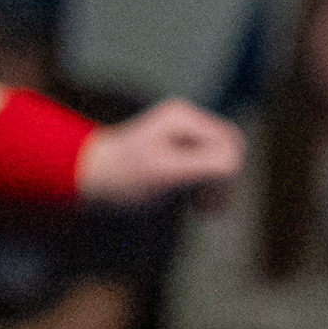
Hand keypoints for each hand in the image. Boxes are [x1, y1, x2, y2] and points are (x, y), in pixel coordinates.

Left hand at [74, 97, 242, 203]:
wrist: (92, 177)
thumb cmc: (124, 176)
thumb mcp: (166, 172)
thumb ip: (203, 164)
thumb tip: (235, 163)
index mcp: (184, 118)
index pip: (230, 145)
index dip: (227, 175)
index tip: (208, 201)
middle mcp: (187, 119)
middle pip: (231, 150)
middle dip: (225, 181)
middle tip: (208, 209)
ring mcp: (185, 133)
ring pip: (224, 160)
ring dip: (219, 187)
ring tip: (204, 210)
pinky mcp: (183, 148)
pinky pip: (211, 166)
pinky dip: (210, 187)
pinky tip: (198, 204)